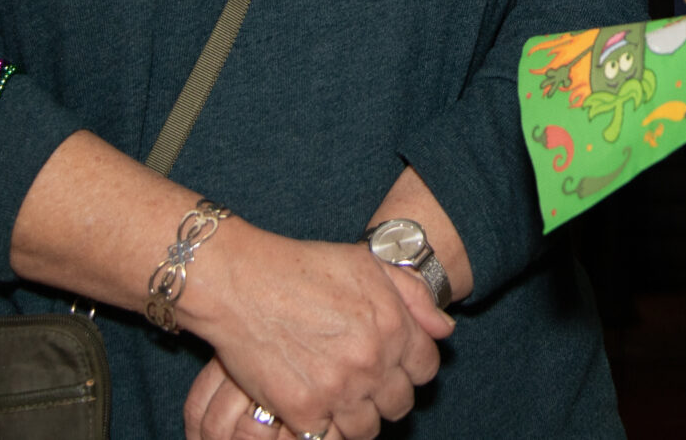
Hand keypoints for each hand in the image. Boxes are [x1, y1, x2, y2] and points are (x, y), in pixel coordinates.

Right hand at [179, 221, 451, 439]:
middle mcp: (372, 362)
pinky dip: (325, 429)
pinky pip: (329, 438)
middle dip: (387, 394)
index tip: (394, 365)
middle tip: (365, 384)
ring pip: (368, 428)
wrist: (241, 284)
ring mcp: (339, 390)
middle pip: (399, 403)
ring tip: (341, 399)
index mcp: (393, 326)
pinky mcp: (304, 411)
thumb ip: (413, 296)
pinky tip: (316, 409)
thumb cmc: (302, 268)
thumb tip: (443, 330)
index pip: (426, 368)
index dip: (412, 367)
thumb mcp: (367, 264)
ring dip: (359, 416)